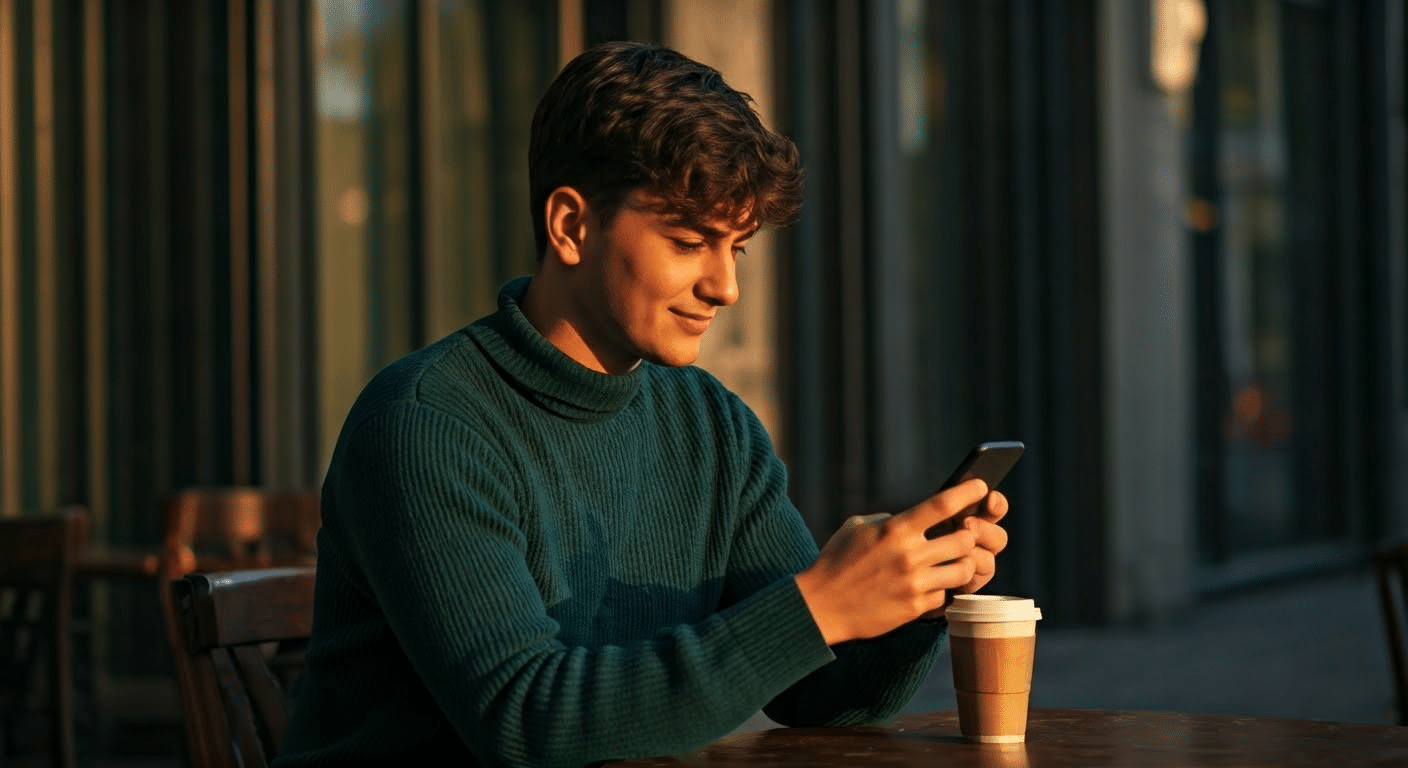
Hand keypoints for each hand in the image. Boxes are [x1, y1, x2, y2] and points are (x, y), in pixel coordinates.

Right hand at [794, 479, 992, 644]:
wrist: (821, 605)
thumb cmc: (837, 561)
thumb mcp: (859, 528)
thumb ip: (891, 520)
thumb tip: (916, 518)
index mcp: (895, 529)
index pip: (942, 504)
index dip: (968, 492)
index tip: (981, 487)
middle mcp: (909, 555)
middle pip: (965, 539)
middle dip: (968, 536)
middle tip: (962, 536)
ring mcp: (914, 584)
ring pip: (964, 569)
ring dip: (963, 564)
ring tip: (954, 562)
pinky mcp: (915, 608)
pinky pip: (947, 595)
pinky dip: (944, 589)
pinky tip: (932, 586)